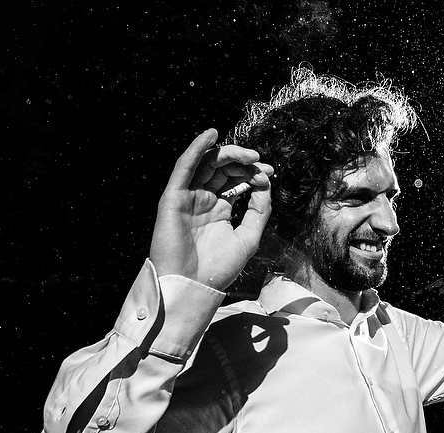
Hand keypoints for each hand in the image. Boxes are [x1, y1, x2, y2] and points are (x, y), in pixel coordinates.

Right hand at [150, 129, 272, 289]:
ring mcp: (187, 197)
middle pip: (222, 169)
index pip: (236, 181)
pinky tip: (211, 135)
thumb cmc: (217, 268)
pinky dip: (196, 149)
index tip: (270, 172)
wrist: (192, 286)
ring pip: (206, 164)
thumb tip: (265, 185)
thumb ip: (259, 211)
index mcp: (219, 210)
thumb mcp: (248, 237)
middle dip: (243, 162)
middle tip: (261, 163)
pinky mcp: (173, 197)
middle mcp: (202, 200)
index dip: (252, 173)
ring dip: (227, 153)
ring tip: (248, 154)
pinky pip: (184, 167)